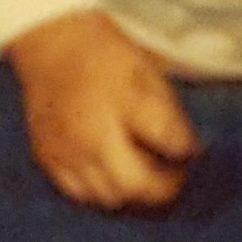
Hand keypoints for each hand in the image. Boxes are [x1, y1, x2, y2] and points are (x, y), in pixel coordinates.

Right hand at [2, 11, 196, 210]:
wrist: (52, 43)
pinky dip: (101, 191)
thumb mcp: (147, 72)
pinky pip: (80, 194)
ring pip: (109, 197)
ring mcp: (66, 151)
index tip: (193, 152)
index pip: (171, 143)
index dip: (188, 151)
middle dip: (164, 188)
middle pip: (136, 185)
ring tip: (144, 179)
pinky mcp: (47, 158)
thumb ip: (168, 113)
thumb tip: (187, 149)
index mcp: (124, 103)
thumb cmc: (105, 56)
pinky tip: (111, 177)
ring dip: (133, 194)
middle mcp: (92, 134)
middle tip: (175, 179)